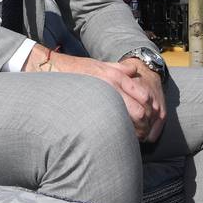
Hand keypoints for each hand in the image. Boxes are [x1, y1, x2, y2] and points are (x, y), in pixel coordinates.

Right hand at [25, 48, 165, 140]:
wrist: (52, 72)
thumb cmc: (76, 69)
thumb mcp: (99, 65)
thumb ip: (119, 68)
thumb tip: (134, 71)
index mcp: (116, 77)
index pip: (144, 96)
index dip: (150, 110)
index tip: (148, 120)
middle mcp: (113, 87)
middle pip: (141, 111)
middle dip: (145, 125)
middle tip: (143, 134)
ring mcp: (103, 98)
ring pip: (130, 120)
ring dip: (135, 131)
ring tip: (133, 138)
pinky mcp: (93, 108)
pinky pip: (113, 124)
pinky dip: (120, 132)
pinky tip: (118, 136)